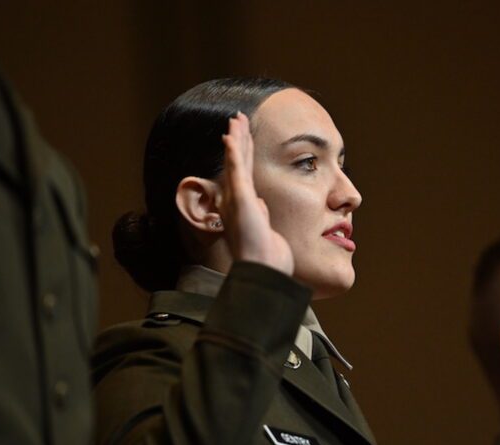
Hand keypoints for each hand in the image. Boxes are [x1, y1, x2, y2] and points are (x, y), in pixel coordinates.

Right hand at [219, 112, 293, 274]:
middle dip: (238, 140)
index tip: (244, 137)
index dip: (244, 154)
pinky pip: (236, 171)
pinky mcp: (240, 201)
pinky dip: (233, 152)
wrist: (263, 271)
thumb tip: (262, 206)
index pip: (244, 174)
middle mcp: (236, 202)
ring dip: (235, 138)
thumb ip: (262, 217)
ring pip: (235, 162)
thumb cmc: (268, 259)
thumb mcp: (267, 232)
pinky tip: (231, 135)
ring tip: (236, 119)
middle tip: (238, 119)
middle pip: (238, 163)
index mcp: (244, 208)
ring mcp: (236, 201)